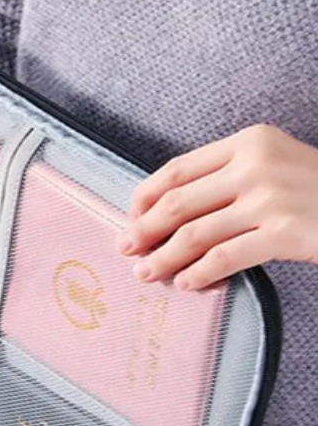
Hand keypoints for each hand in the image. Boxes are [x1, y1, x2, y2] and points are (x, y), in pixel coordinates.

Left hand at [119, 124, 317, 289]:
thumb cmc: (317, 193)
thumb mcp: (274, 168)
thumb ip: (227, 180)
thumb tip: (165, 214)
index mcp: (250, 141)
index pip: (178, 169)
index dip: (145, 198)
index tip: (130, 219)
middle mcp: (257, 164)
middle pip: (178, 204)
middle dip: (144, 232)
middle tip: (127, 252)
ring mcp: (271, 198)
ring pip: (193, 235)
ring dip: (162, 259)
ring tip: (147, 274)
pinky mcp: (284, 232)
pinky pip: (223, 258)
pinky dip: (197, 274)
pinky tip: (185, 284)